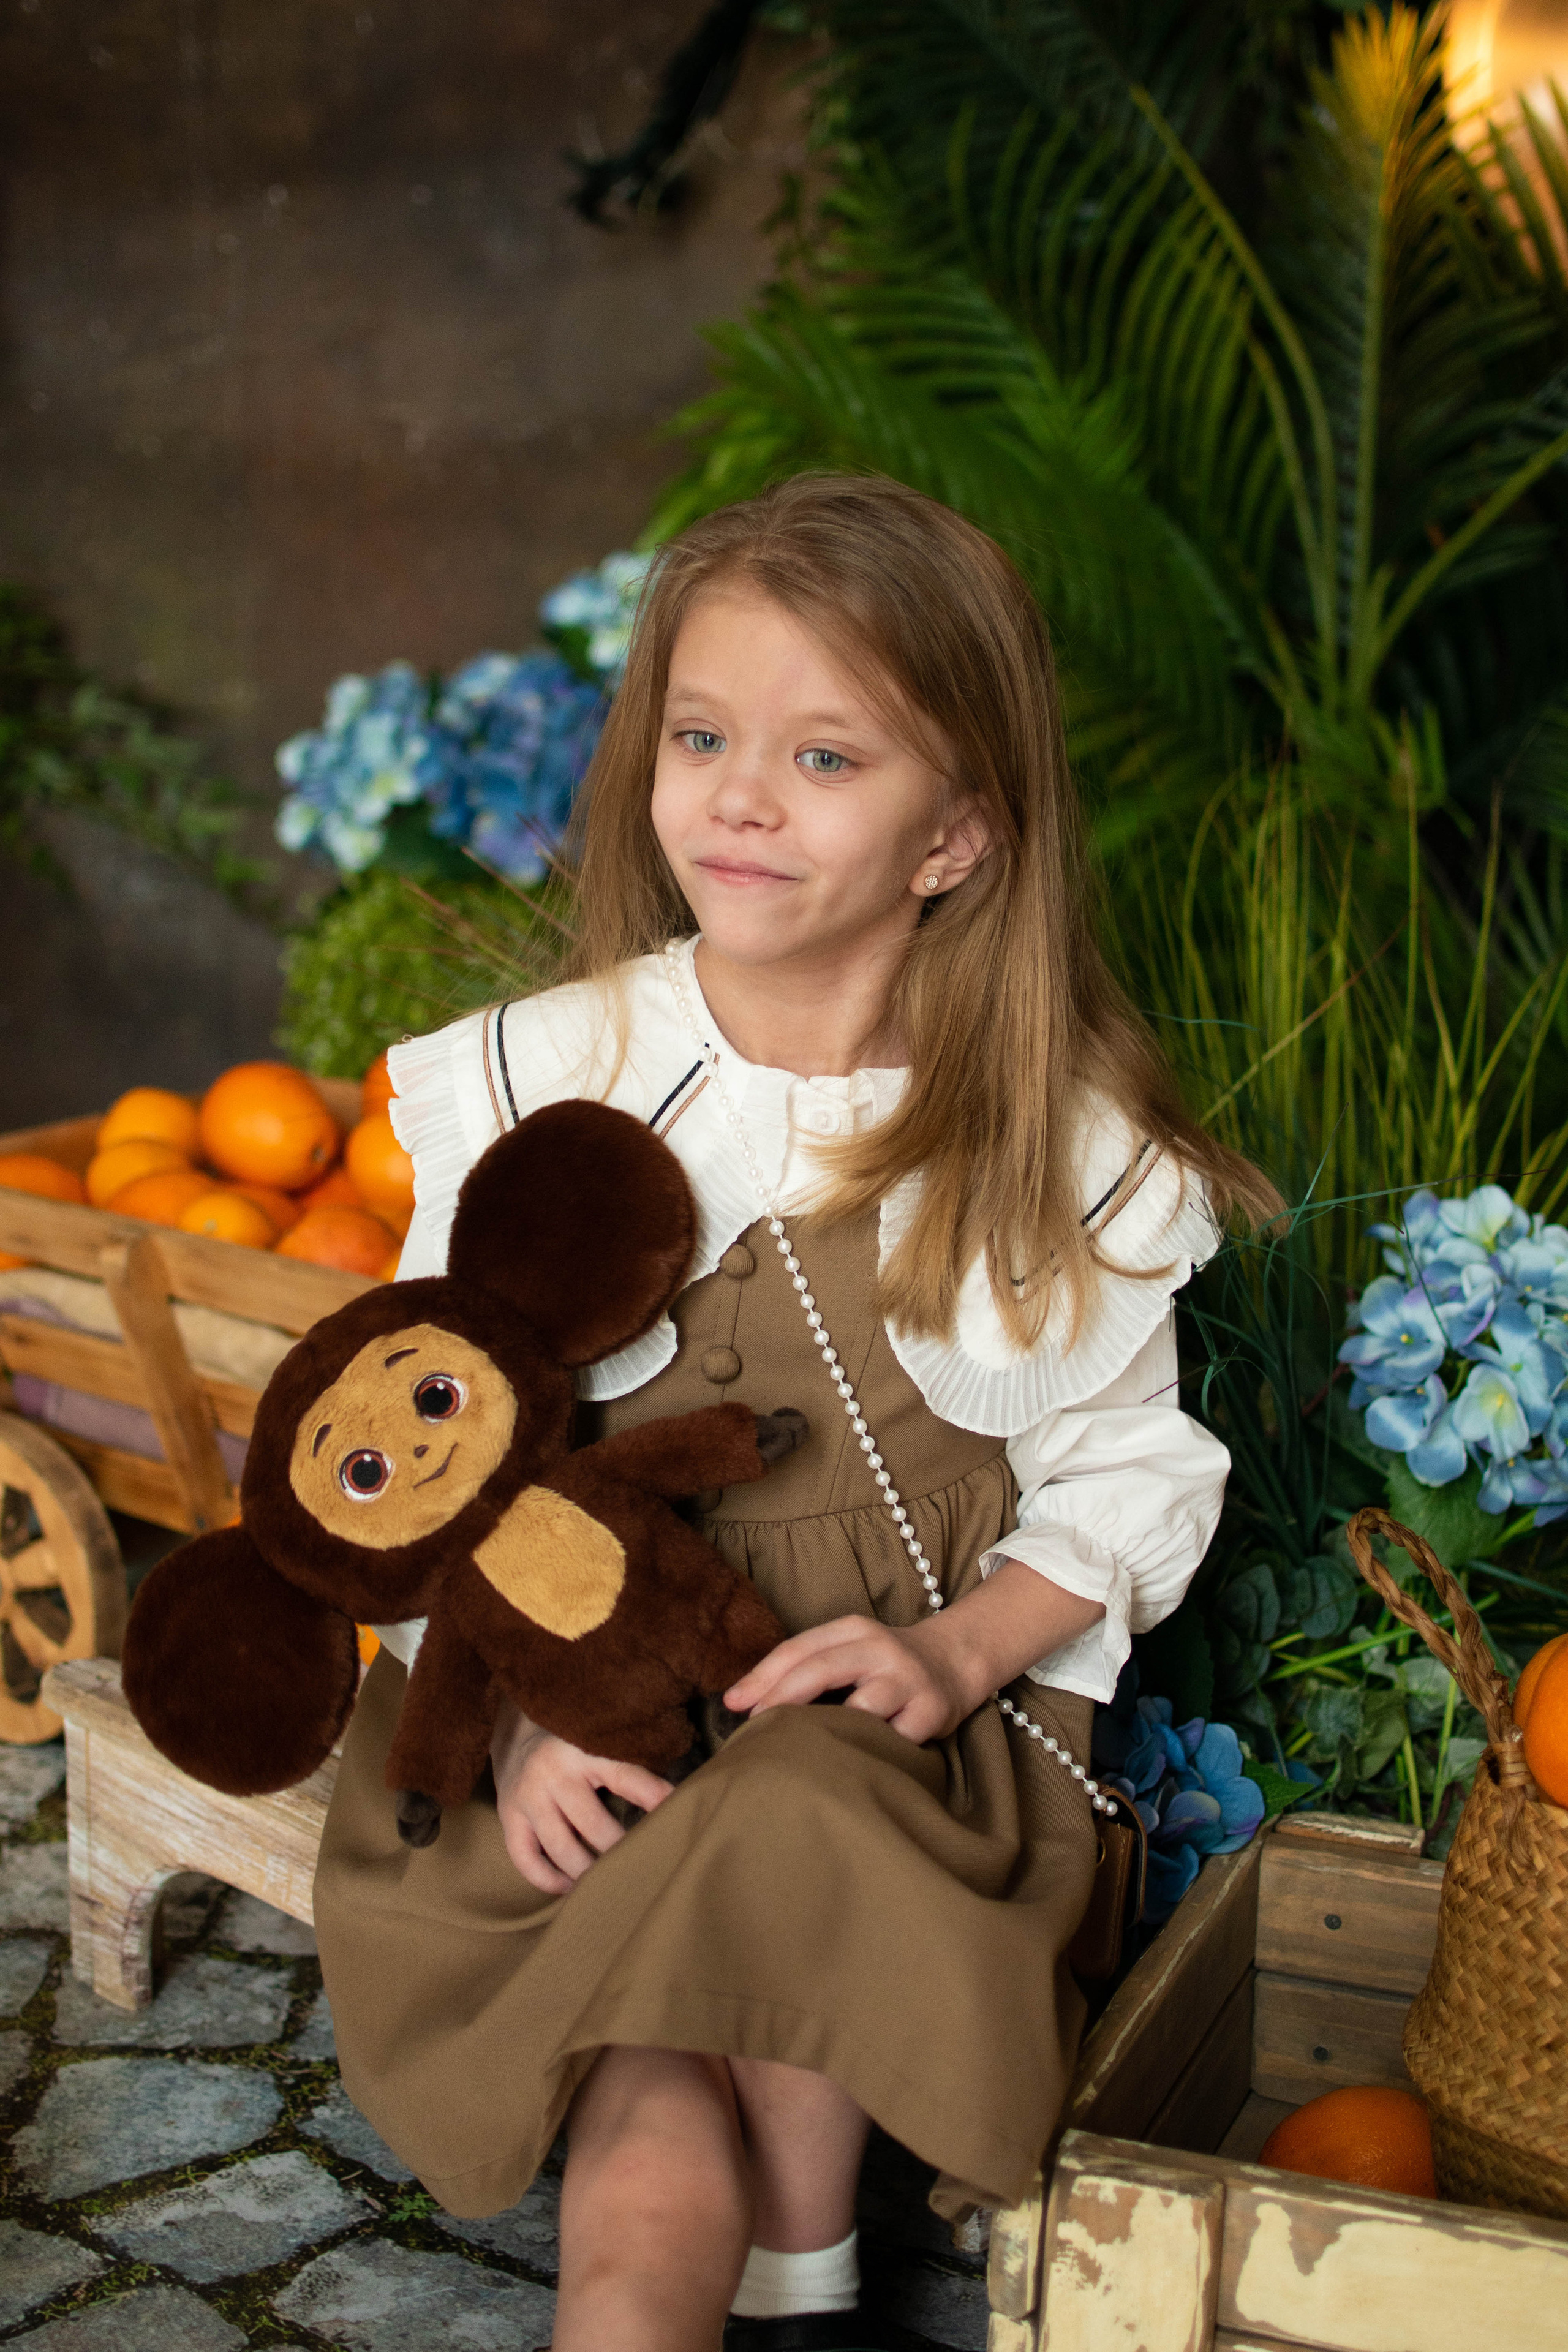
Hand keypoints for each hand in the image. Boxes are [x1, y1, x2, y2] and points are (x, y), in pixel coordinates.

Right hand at [491, 1700, 673, 1894]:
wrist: (516, 1735)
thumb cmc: (572, 1745)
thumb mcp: (599, 1743)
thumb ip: (628, 1767)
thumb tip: (675, 1799)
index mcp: (584, 1749)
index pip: (625, 1776)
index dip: (653, 1796)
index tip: (677, 1815)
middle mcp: (554, 1773)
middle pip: (593, 1825)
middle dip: (620, 1851)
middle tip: (644, 1869)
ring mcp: (528, 1797)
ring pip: (562, 1848)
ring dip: (588, 1873)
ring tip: (611, 1885)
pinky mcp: (508, 1817)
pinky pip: (526, 1859)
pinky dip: (548, 1880)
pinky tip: (570, 1888)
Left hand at [725, 1614, 972, 1744]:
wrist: (955, 1660)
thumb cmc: (885, 1662)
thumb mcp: (849, 1649)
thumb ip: (808, 1666)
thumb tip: (743, 1700)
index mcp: (853, 1629)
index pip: (799, 1649)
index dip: (762, 1676)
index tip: (732, 1703)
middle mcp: (881, 1648)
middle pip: (821, 1670)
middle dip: (781, 1699)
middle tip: (753, 1729)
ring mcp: (908, 1680)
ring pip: (859, 1710)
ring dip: (828, 1734)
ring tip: (802, 1755)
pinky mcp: (932, 1711)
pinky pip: (892, 1741)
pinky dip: (870, 1755)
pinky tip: (852, 1766)